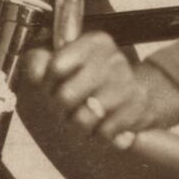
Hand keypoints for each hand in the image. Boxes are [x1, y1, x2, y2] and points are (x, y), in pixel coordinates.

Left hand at [21, 32, 178, 145]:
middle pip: (64, 97)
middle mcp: (113, 60)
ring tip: (84, 117)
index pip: (55, 66)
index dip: (46, 83)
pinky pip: (102, 134)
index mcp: (95, 42)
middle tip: (66, 107)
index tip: (51, 86)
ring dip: (78, 124)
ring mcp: (127, 86)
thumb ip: (40, 60)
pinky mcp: (137, 110)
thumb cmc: (95, 79)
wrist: (143, 94)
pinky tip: (103, 125)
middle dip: (59, 108)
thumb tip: (35, 71)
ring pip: (82, 119)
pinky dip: (98, 135)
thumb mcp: (67, 60)